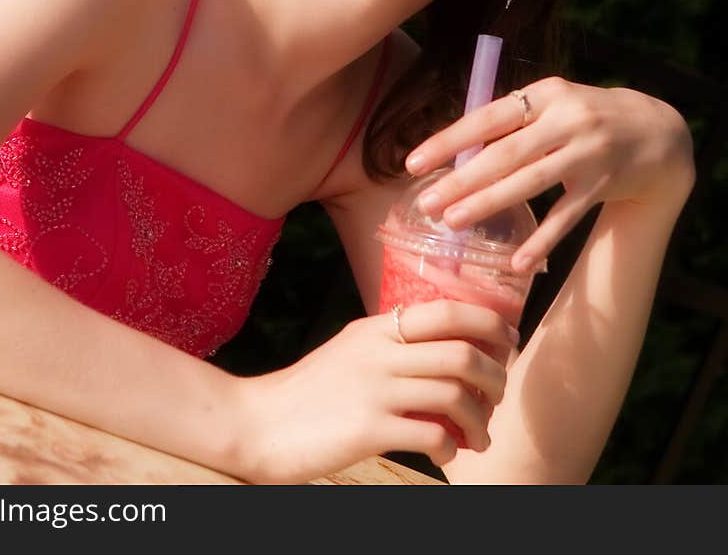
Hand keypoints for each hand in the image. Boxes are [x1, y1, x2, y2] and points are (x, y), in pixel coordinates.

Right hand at [232, 301, 515, 483]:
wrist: (258, 423)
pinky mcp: (369, 429)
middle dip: (495, 376)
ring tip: (478, 436)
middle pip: (462, 351)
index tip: (509, 340)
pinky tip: (445, 455)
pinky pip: (432, 435)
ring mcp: (376, 390)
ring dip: (479, 419)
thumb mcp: (350, 351)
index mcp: (377, 328)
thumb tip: (440, 350)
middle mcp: (380, 352)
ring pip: (455, 394)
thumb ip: (389, 345)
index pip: (448, 311)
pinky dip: (450, 448)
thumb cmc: (308, 392)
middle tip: (497, 396)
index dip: (490, 323)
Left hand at [404, 78, 694, 272]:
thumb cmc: (584, 117)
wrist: (656, 132)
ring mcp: (587, 153)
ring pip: (530, 183)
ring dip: (489, 203)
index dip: (450, 140)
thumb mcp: (551, 104)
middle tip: (426, 203)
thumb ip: (512, 123)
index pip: (488, 117)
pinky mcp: (603, 185)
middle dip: (462, 180)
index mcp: (545, 94)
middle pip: (505, 153)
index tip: (413, 162)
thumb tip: (456, 151)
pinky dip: (542, 239)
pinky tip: (516, 261)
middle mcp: (566, 120)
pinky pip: (567, 216)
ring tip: (452, 222)